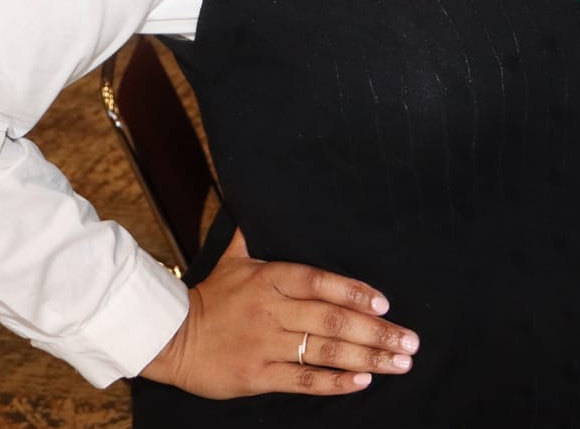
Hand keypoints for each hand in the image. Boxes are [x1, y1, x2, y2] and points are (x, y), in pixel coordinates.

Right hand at [139, 231, 418, 399]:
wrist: (170, 336)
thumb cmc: (210, 295)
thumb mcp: (232, 258)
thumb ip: (253, 234)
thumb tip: (256, 197)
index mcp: (270, 278)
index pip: (321, 281)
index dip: (355, 292)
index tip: (386, 304)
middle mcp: (272, 310)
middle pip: (333, 320)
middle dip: (378, 332)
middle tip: (410, 342)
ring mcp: (266, 344)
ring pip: (325, 351)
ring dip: (368, 358)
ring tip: (399, 364)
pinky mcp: (258, 376)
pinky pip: (303, 379)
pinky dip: (335, 382)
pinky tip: (362, 382)